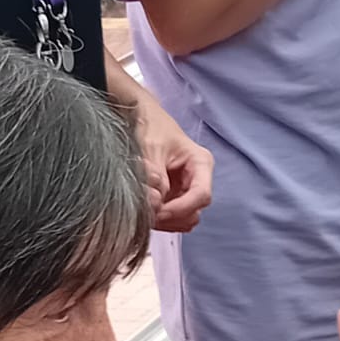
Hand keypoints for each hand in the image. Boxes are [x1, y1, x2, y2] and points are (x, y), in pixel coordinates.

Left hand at [134, 96, 213, 231]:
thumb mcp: (151, 147)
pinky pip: (173, 221)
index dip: (181, 208)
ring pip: (184, 221)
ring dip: (166, 222)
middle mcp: (197, 180)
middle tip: (147, 213)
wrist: (138, 118)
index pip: (201, 195)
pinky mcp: (173, 200)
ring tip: (144, 211)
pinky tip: (145, 212)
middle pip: (194, 212)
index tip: (159, 210)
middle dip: (171, 216)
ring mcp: (185, 192)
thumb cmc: (150, 126)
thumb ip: (155, 176)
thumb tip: (155, 202)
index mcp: (200, 163)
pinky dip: (161, 221)